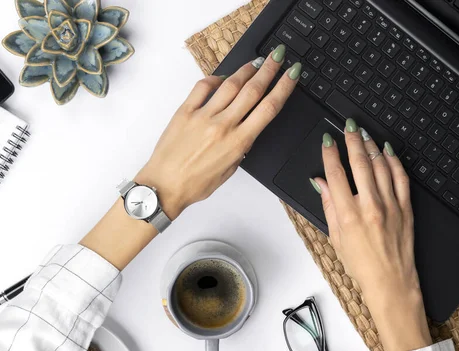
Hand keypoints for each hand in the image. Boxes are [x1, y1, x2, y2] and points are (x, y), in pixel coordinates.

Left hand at [135, 45, 298, 219]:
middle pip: (253, 90)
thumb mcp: (230, 169)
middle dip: (269, 69)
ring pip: (230, 85)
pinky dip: (215, 79)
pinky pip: (202, 87)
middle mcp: (223, 125)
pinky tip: (222, 78)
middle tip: (278, 55)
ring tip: (256, 62)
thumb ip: (241, 147)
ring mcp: (203, 116)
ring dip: (246, 70)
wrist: (164, 186)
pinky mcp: (184, 112)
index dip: (284, 87)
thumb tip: (247, 128)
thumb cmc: (196, 184)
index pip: (268, 108)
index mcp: (238, 142)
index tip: (293, 73)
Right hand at [311, 119, 431, 350]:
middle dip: (352, 140)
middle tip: (348, 126)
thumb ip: (328, 206)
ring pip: (381, 166)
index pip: (336, 174)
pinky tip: (387, 151)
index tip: (327, 140)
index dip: (329, 153)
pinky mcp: (406, 208)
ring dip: (371, 146)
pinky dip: (394, 161)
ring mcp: (390, 205)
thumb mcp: (335, 237)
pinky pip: (401, 177)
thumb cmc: (360, 264)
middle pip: (359, 163)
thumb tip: (320, 183)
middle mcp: (369, 206)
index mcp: (348, 215)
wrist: (391, 281)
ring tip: (364, 134)